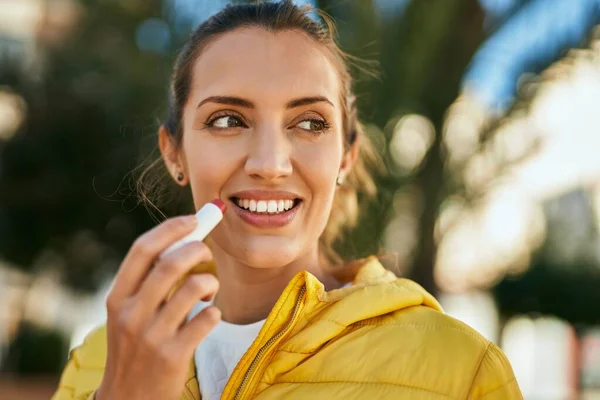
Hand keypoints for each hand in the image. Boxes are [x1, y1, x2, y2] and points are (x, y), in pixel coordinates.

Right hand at [95, 216, 220, 399]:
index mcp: (117, 298)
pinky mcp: (174, 355)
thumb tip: (185, 240)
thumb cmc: (135, 347)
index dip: (171, 229)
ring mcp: (152, 336)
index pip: (143, 249)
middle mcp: (131, 314)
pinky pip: (208, 317)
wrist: (128, 399)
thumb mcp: (128, 314)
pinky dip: (214, 311)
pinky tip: (207, 317)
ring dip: (210, 281)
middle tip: (207, 252)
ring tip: (208, 292)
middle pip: (171, 262)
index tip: (193, 220)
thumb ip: (149, 282)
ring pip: (195, 286)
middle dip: (197, 249)